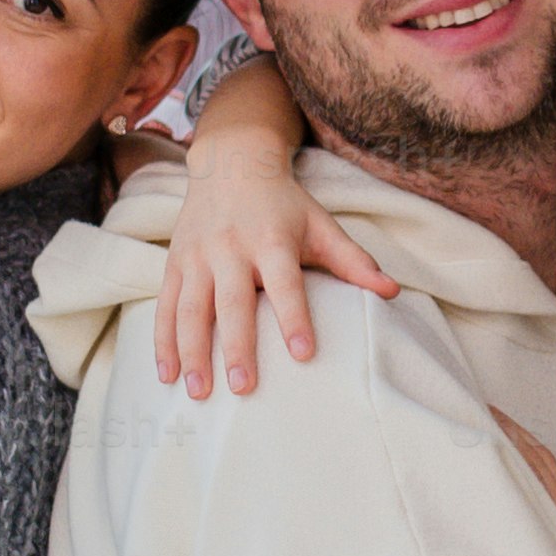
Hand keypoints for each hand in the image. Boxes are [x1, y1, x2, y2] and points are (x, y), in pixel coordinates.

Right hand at [160, 139, 400, 396]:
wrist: (230, 164)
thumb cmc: (284, 205)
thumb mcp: (320, 225)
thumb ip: (354, 261)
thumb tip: (393, 292)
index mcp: (271, 239)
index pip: (285, 282)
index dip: (295, 316)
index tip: (303, 353)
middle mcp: (230, 248)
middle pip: (231, 302)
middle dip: (236, 346)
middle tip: (244, 388)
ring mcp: (197, 256)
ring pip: (190, 309)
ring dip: (192, 352)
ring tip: (199, 392)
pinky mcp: (175, 263)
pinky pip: (165, 306)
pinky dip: (163, 342)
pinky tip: (168, 375)